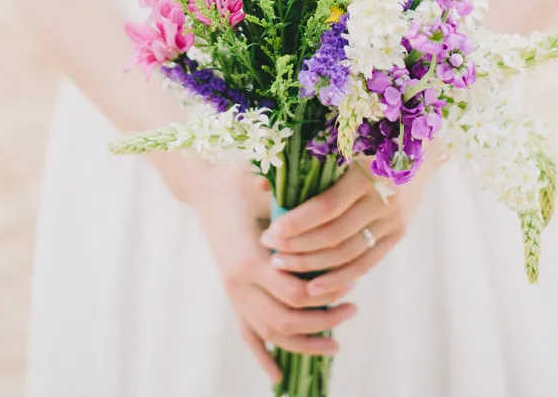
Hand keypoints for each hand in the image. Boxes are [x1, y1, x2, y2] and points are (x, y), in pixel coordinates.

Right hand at [189, 163, 357, 382]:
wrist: (205, 187)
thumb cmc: (239, 180)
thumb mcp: (264, 185)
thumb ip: (289, 201)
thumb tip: (322, 205)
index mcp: (250, 259)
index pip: (295, 293)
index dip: (326, 294)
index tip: (351, 284)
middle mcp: (239, 283)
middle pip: (285, 321)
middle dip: (322, 323)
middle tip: (352, 311)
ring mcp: (233, 292)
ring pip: (269, 333)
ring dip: (303, 344)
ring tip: (335, 345)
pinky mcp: (232, 294)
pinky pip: (247, 332)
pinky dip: (263, 355)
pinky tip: (278, 376)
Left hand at [260, 156, 435, 300]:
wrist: (420, 148)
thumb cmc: (370, 140)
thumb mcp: (342, 145)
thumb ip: (303, 166)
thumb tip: (262, 187)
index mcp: (367, 174)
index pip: (326, 207)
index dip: (297, 222)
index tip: (270, 230)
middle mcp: (383, 200)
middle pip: (334, 235)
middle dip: (297, 246)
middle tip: (270, 250)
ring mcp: (393, 221)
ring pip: (347, 254)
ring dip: (312, 265)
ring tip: (282, 266)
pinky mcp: (397, 235)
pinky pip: (366, 263)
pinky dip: (340, 277)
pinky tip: (314, 287)